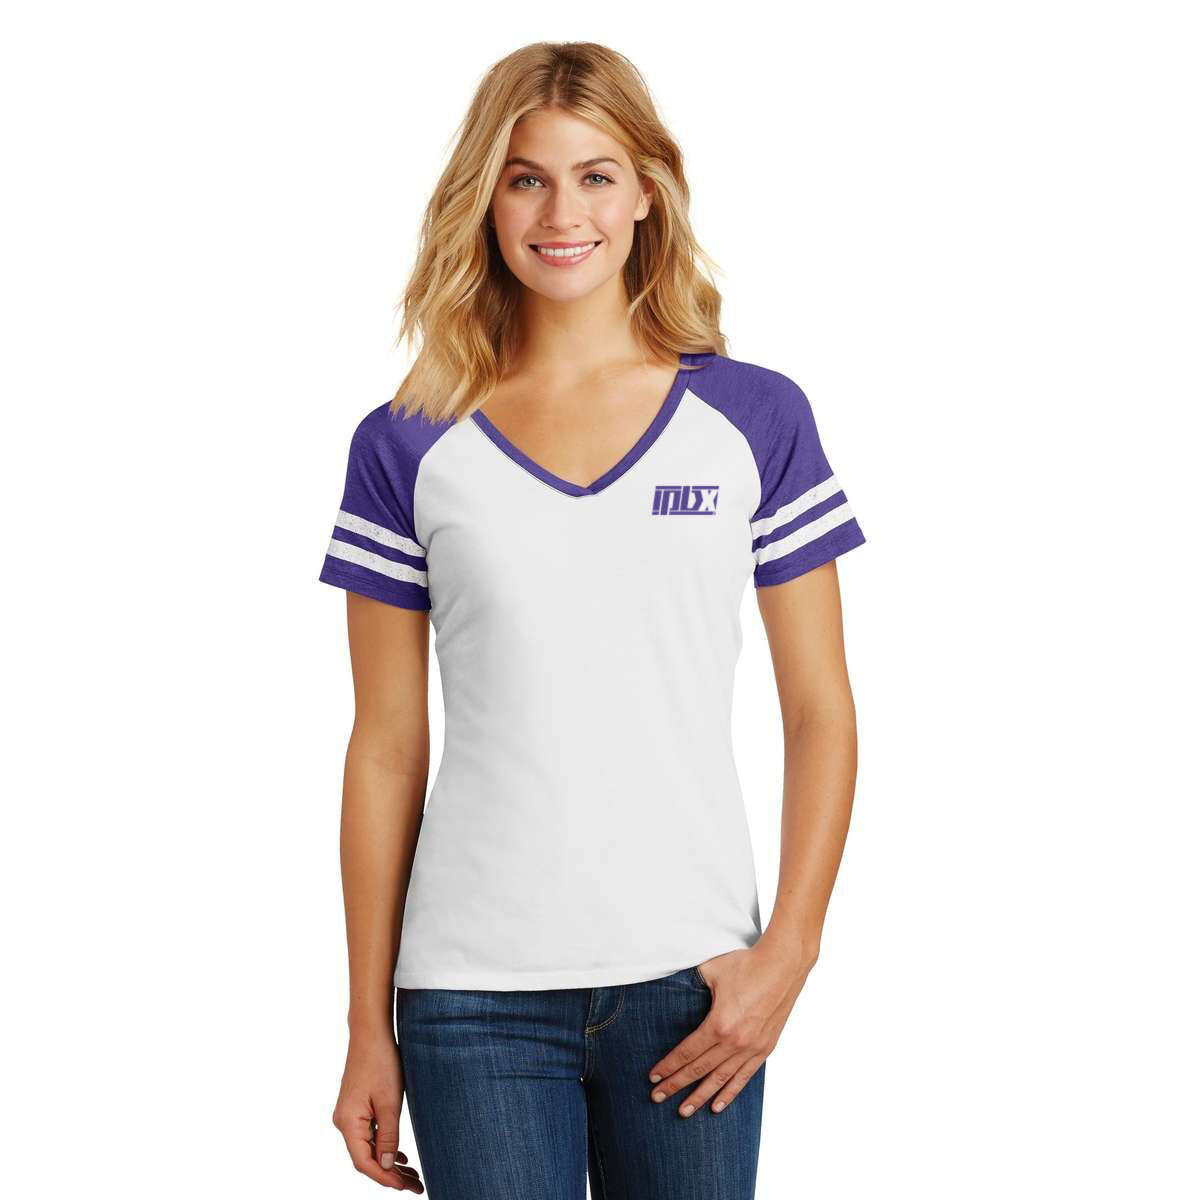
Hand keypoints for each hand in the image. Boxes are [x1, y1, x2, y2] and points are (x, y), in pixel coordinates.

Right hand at [332, 1032, 423, 1191]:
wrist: (370, 1032)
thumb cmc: (381, 1062)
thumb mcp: (389, 1102)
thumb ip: (388, 1136)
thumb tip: (387, 1167)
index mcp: (347, 1123)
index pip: (364, 1162)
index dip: (384, 1178)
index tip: (405, 1187)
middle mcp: (344, 1122)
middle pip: (366, 1158)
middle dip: (390, 1175)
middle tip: (416, 1186)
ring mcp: (349, 1115)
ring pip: (368, 1148)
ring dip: (389, 1162)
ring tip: (412, 1175)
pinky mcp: (356, 1108)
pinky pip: (369, 1135)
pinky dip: (384, 1146)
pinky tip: (400, 1155)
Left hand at [647, 940, 813, 1117]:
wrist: (783, 965)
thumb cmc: (746, 965)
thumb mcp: (712, 972)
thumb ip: (692, 984)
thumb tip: (675, 987)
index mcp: (719, 1024)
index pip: (687, 1053)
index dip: (669, 1066)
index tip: (653, 1077)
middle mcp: (735, 1042)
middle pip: (699, 1070)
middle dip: (676, 1085)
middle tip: (657, 1098)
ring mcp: (751, 1048)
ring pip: (720, 1080)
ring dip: (700, 1097)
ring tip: (683, 1111)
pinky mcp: (764, 1048)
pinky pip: (743, 1077)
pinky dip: (729, 1092)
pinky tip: (716, 1106)